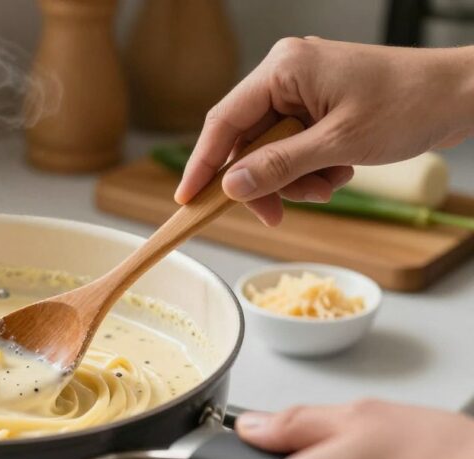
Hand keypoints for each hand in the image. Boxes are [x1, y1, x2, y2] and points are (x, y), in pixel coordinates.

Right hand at [175, 38, 473, 225]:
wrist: (462, 95)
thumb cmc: (409, 104)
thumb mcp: (339, 144)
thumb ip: (280, 166)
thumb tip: (231, 187)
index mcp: (283, 69)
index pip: (224, 121)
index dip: (203, 164)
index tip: (187, 199)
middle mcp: (286, 75)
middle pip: (246, 142)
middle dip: (266, 181)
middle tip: (277, 215)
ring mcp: (303, 91)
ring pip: (271, 151)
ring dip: (295, 179)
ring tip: (330, 185)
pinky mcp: (319, 107)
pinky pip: (294, 149)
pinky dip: (312, 170)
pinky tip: (340, 172)